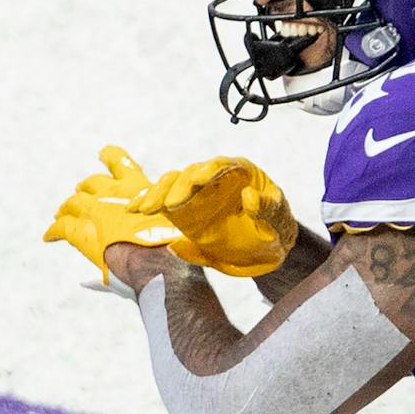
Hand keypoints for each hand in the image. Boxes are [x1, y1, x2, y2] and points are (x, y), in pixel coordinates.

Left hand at [42, 146, 188, 295]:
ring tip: (61, 212)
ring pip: (73, 202)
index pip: (120, 162)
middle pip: (92, 183)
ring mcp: (95, 210)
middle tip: (80, 193)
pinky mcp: (80, 231)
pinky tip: (48, 236)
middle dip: (85, 188)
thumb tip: (164, 232)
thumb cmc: (173, 245)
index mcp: (138, 186)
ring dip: (66, 207)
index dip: (110, 156)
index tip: (102, 153)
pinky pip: (61, 227)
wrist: (157, 261)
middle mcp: (113, 192)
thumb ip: (161, 219)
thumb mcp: (173, 222)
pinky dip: (54, 230)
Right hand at [131, 156, 296, 277]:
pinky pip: (164, 202)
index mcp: (240, 172)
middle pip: (189, 175)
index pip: (220, 166)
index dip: (206, 172)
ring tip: (141, 208)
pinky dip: (150, 204)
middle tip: (165, 205)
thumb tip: (250, 197)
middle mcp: (214, 178)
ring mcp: (197, 193)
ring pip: (172, 185)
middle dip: (175, 188)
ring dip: (157, 195)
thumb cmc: (276, 226)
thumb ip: (267, 209)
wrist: (267, 247)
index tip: (196, 182)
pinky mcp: (186, 210)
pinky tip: (134, 209)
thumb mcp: (280, 220)